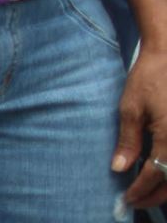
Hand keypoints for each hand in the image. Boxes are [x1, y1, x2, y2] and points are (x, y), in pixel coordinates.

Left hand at [117, 47, 166, 207]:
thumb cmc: (148, 79)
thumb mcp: (130, 108)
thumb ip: (128, 141)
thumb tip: (119, 168)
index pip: (154, 174)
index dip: (140, 189)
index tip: (127, 198)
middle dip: (156, 196)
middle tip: (138, 202)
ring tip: (149, 194)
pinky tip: (162, 175)